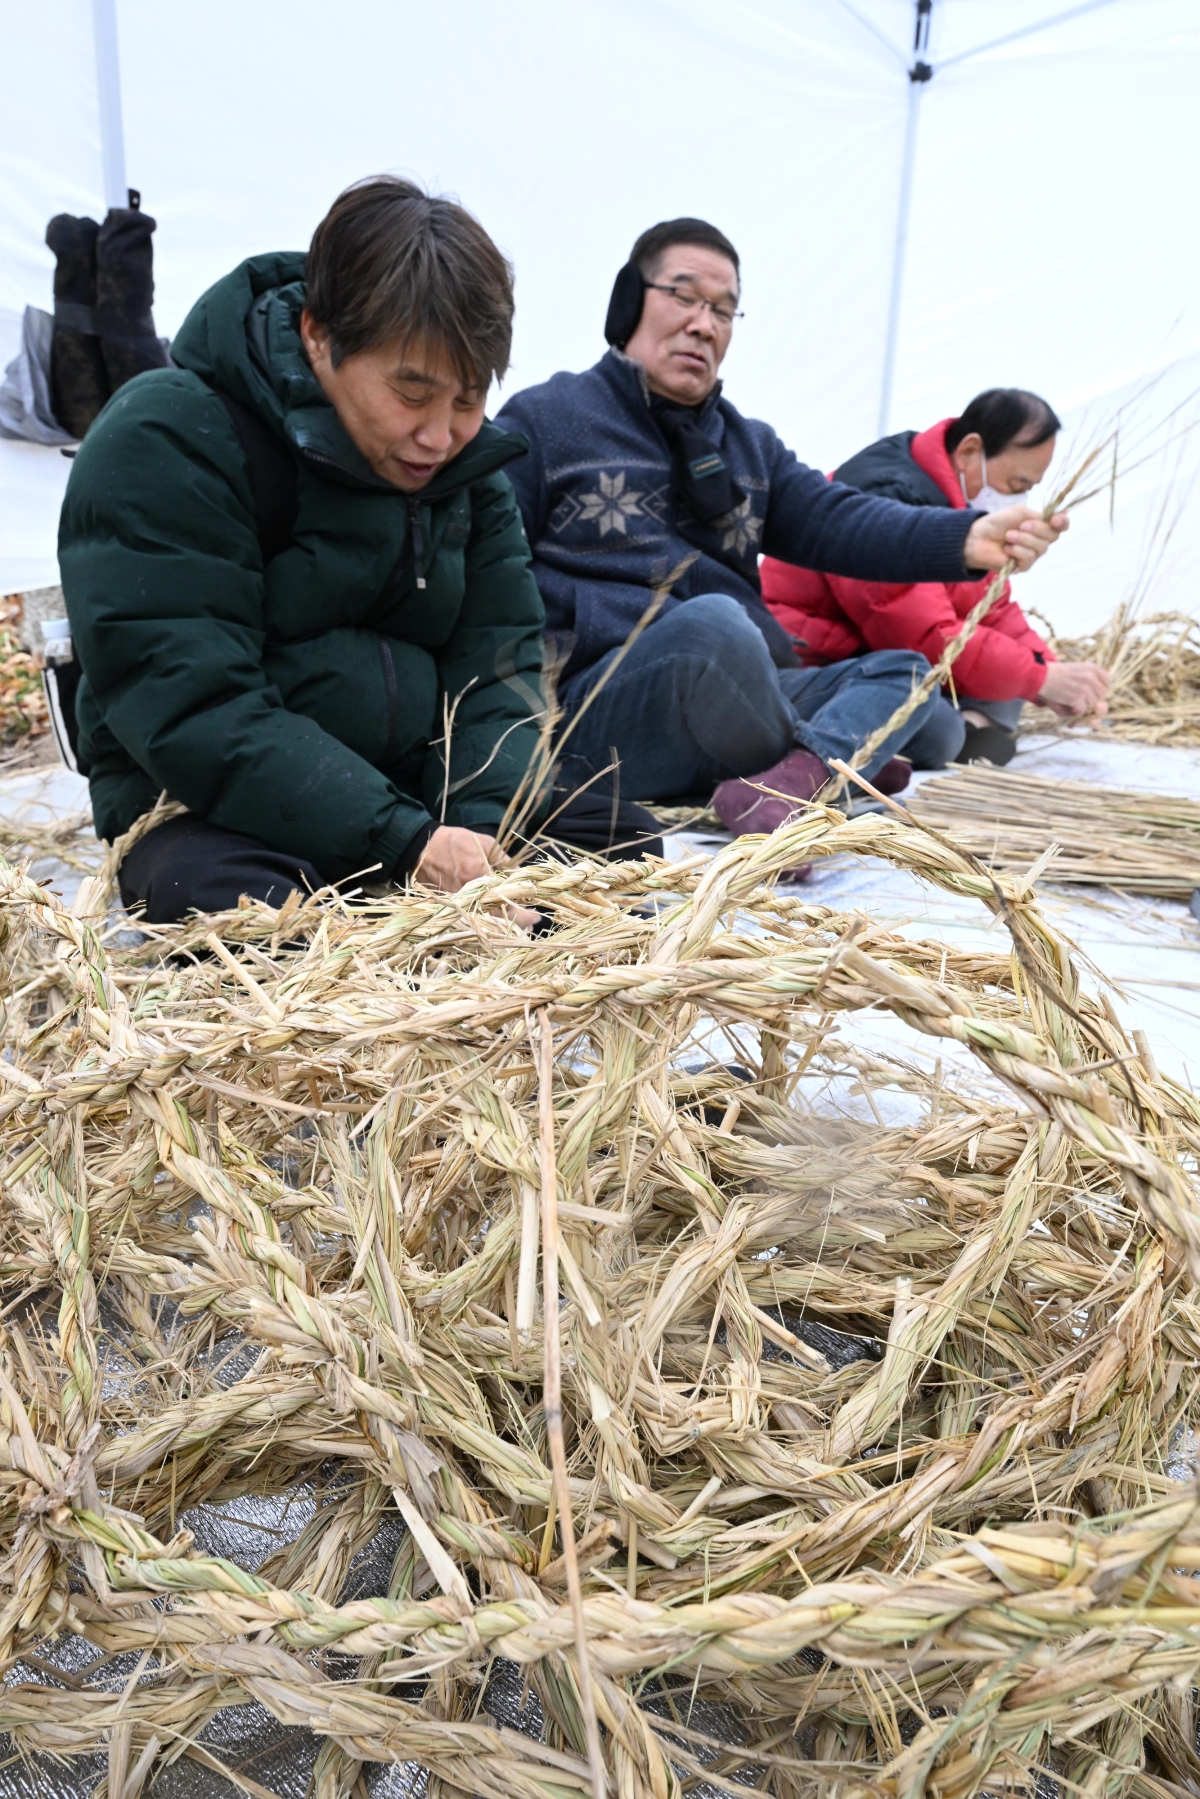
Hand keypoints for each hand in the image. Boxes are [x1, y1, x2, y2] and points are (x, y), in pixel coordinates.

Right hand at [414, 826, 538, 929]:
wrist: (423, 848)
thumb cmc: (455, 841)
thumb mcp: (485, 843)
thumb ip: (504, 860)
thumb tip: (521, 874)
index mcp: (479, 873)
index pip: (507, 895)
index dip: (524, 907)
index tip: (537, 915)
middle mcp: (470, 891)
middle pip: (499, 914)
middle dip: (519, 922)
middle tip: (533, 924)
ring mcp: (460, 901)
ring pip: (487, 919)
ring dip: (506, 925)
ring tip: (523, 928)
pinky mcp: (452, 905)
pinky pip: (475, 917)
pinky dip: (489, 922)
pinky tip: (500, 924)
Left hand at [963, 505, 1068, 573]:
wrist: (978, 537)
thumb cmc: (998, 523)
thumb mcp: (1019, 512)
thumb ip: (1039, 515)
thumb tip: (1060, 517)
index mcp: (1041, 525)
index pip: (1061, 526)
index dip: (1062, 522)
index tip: (1055, 519)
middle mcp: (1041, 540)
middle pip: (1053, 536)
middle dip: (1036, 529)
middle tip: (1020, 526)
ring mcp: (1033, 554)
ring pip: (1041, 548)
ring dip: (1023, 540)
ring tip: (1008, 536)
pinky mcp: (1023, 566)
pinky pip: (1028, 558)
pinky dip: (1017, 551)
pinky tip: (1007, 549)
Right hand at [1036, 660, 1110, 718]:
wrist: (1039, 677)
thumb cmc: (1055, 676)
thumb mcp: (1076, 672)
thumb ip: (1091, 686)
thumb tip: (1102, 707)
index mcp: (1091, 668)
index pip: (1108, 680)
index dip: (1100, 688)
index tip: (1090, 690)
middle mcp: (1091, 677)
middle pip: (1102, 694)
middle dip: (1092, 698)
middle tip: (1077, 697)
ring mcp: (1085, 688)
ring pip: (1093, 704)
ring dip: (1082, 705)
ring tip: (1069, 699)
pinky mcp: (1077, 698)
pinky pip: (1083, 710)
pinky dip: (1074, 710)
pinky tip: (1065, 702)